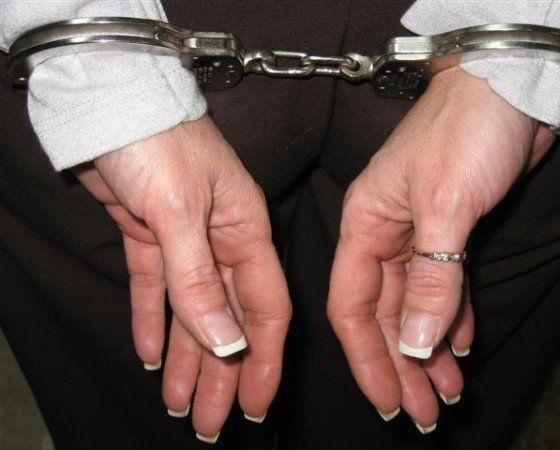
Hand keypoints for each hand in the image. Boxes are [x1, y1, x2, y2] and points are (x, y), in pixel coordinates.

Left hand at [75, 117, 290, 438]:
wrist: (112, 97)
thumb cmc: (158, 140)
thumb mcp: (179, 211)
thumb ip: (201, 278)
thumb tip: (229, 341)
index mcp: (246, 231)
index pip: (266, 307)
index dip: (262, 359)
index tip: (254, 403)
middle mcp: (223, 240)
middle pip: (227, 318)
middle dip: (219, 373)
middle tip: (208, 421)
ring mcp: (185, 238)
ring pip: (190, 310)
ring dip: (185, 357)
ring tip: (177, 402)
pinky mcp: (149, 233)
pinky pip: (154, 287)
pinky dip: (153, 319)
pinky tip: (151, 353)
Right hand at [327, 67, 554, 429]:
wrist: (505, 86)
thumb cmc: (465, 131)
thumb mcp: (446, 206)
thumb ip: (431, 277)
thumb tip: (412, 342)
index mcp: (366, 225)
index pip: (352, 306)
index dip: (367, 359)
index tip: (387, 401)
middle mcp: (384, 234)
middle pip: (385, 315)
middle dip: (402, 366)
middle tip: (424, 411)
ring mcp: (417, 234)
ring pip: (415, 305)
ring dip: (430, 349)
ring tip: (447, 391)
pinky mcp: (450, 230)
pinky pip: (445, 286)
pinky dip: (452, 318)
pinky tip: (461, 346)